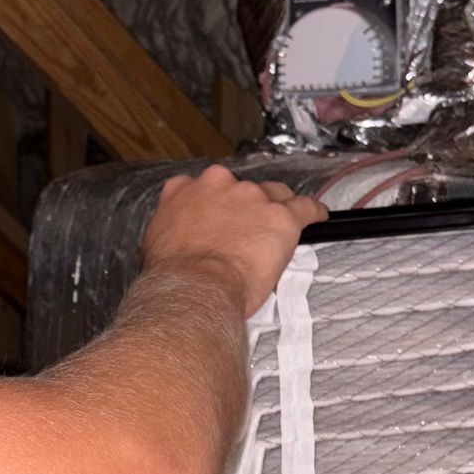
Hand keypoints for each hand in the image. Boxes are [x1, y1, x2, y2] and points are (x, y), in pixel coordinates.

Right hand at [140, 166, 325, 316]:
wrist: (193, 288)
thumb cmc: (172, 277)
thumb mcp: (154, 245)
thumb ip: (170, 230)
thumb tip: (175, 240)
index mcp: (184, 189)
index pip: (205, 188)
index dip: (215, 204)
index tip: (220, 218)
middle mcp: (218, 185)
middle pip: (241, 190)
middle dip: (246, 208)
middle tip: (246, 234)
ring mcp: (252, 197)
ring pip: (273, 196)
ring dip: (275, 211)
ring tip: (277, 233)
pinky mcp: (281, 216)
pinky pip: (305, 207)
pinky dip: (314, 212)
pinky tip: (319, 217)